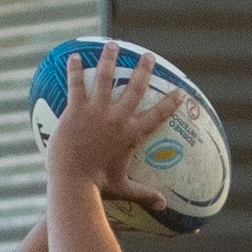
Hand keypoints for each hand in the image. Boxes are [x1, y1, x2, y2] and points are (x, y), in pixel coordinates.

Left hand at [46, 46, 185, 217]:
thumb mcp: (123, 188)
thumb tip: (163, 206)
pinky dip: (75, 69)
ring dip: (110, 59)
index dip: (170, 103)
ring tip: (113, 45)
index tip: (179, 92)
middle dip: (143, 70)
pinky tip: (73, 56)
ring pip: (105, 78)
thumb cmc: (97, 186)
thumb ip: (144, 194)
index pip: (157, 115)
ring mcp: (96, 112)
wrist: (72, 180)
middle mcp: (117, 119)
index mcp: (131, 135)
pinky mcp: (76, 110)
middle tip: (149, 56)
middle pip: (135, 88)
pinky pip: (76, 84)